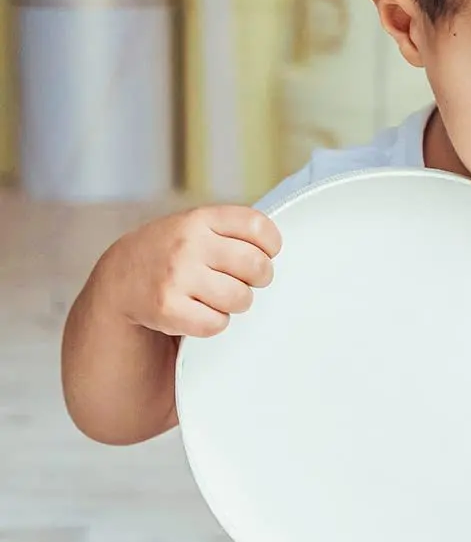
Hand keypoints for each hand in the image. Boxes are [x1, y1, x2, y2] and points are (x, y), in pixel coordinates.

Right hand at [104, 205, 280, 338]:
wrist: (120, 280)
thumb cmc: (172, 254)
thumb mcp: (195, 227)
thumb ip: (231, 230)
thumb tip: (279, 248)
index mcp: (200, 218)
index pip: (258, 226)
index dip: (270, 245)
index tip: (264, 253)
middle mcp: (188, 242)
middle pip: (258, 267)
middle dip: (257, 279)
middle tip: (241, 280)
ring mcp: (176, 275)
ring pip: (241, 299)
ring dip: (234, 303)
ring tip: (215, 296)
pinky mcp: (168, 307)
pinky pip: (217, 324)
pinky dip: (212, 323)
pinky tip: (196, 311)